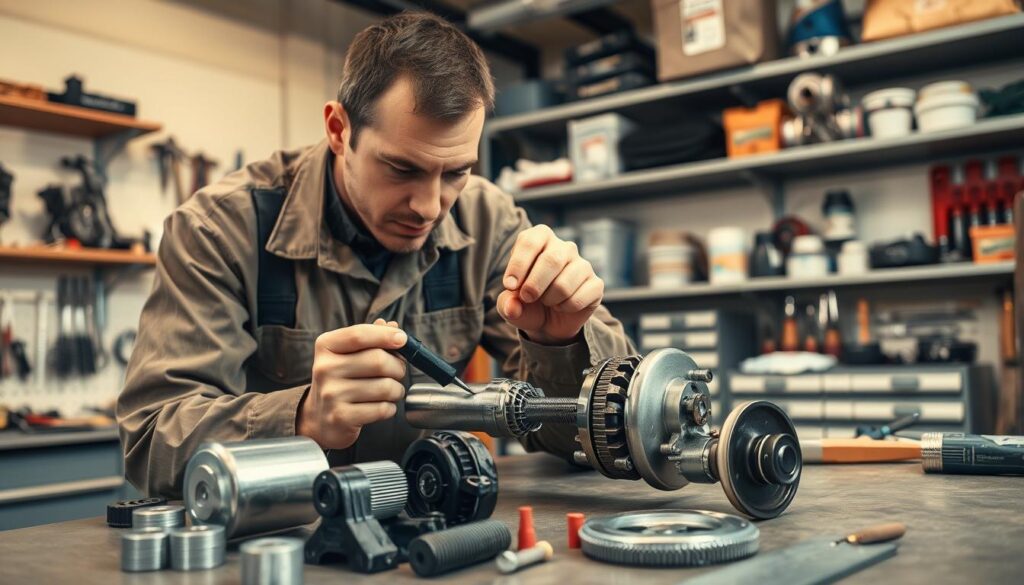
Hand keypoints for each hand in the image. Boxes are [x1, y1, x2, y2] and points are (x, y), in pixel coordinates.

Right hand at [297, 320, 406, 448]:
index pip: (360, 334)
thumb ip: (370, 337)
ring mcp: (331, 394)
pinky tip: (382, 406)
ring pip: (385, 387)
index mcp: (326, 346)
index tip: (402, 339)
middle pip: (378, 360)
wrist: (320, 418)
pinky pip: (382, 409)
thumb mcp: (348, 354)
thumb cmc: (341, 381)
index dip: (386, 335)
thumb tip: (391, 326)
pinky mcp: (341, 417)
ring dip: (397, 390)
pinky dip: (390, 408)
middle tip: (398, 372)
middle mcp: (325, 368)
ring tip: (390, 392)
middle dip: (398, 367)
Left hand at [497, 225, 603, 344]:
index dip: (518, 265)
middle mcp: (564, 247)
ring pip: (564, 284)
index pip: (531, 241)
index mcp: (540, 238)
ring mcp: (583, 265)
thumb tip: (513, 307)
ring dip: (549, 300)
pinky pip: (578, 299)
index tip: (511, 286)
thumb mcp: (510, 303)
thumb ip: (506, 303)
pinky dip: (565, 309)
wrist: (549, 321)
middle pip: (551, 260)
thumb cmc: (527, 302)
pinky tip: (562, 306)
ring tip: (547, 300)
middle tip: (527, 298)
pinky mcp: (596, 284)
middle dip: (534, 285)